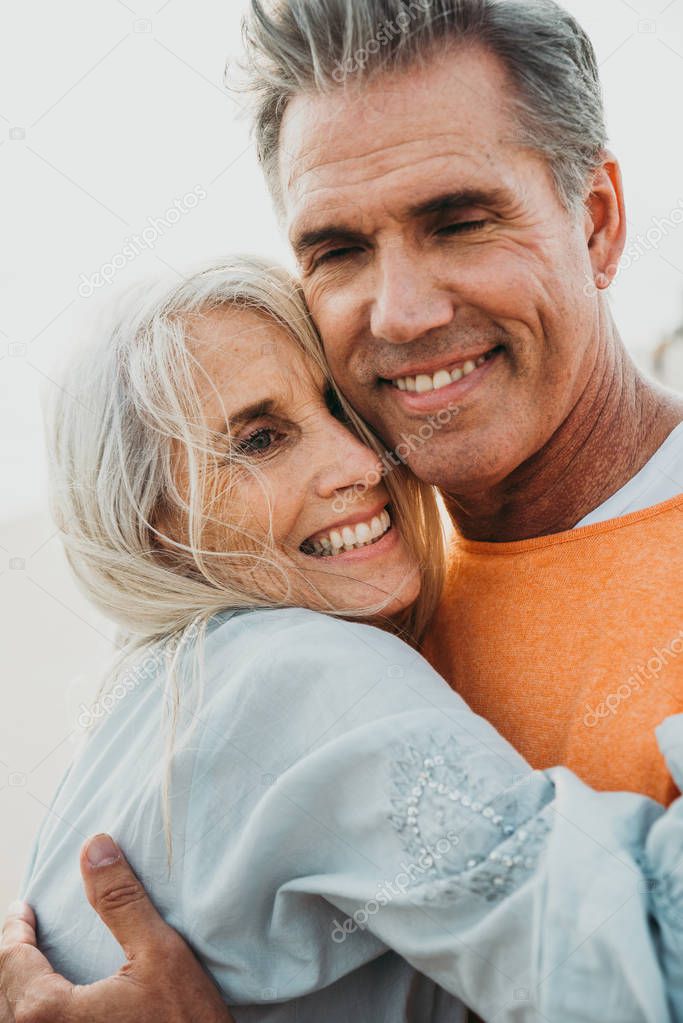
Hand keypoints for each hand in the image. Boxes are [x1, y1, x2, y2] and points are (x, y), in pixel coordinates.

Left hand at [0, 834, 234, 1022]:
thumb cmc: (184, 1022)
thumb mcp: (158, 953)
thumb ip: (120, 901)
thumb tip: (95, 847)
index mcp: (50, 1013)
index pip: (12, 961)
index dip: (15, 929)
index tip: (23, 909)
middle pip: (5, 994)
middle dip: (12, 960)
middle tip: (23, 932)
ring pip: (15, 1020)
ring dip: (18, 991)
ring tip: (33, 965)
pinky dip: (32, 1015)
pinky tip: (54, 1004)